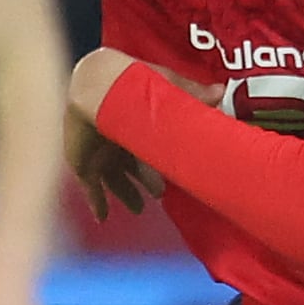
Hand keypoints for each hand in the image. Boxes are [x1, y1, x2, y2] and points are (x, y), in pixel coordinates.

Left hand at [63, 46, 176, 221]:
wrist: (96, 90)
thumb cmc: (131, 86)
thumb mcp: (167, 91)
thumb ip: (192, 94)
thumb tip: (221, 92)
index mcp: (133, 125)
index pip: (148, 149)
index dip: (160, 163)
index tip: (175, 177)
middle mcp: (115, 141)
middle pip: (132, 167)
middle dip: (146, 181)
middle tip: (161, 194)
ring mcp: (97, 154)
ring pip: (113, 181)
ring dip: (126, 195)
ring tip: (139, 209)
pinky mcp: (82, 165)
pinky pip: (90, 190)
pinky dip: (97, 203)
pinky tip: (102, 218)